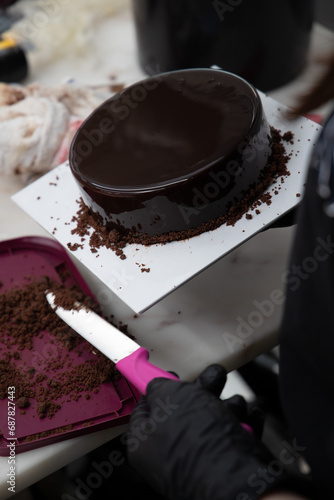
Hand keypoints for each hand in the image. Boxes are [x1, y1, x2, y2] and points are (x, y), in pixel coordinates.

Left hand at [126, 365, 298, 499]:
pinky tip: (250, 417)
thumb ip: (159, 386)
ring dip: (228, 406)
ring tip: (235, 405)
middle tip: (214, 376)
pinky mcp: (226, 466)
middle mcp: (170, 454)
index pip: (145, 408)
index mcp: (146, 442)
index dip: (157, 386)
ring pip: (213, 421)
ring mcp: (198, 462)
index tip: (169, 373)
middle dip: (202, 391)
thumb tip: (158, 385)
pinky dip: (245, 423)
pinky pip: (235, 435)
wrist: (239, 481)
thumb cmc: (197, 441)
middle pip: (183, 410)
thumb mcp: (169, 397)